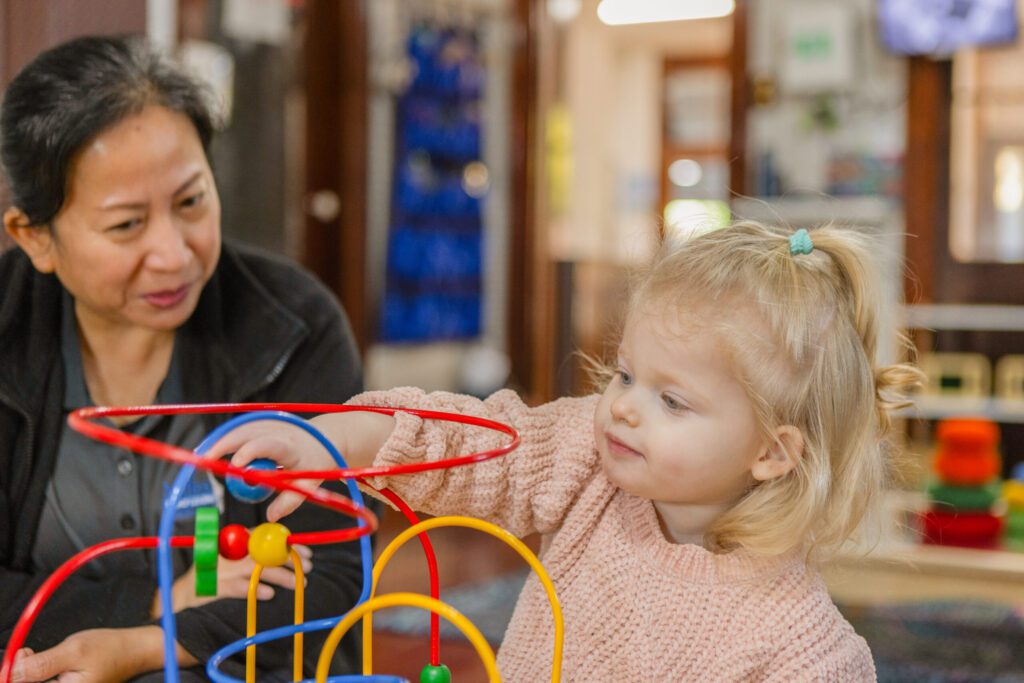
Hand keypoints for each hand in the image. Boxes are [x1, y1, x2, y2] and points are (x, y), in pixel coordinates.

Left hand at [10, 626, 194, 682]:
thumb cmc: (110, 649)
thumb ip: (41, 665)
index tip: (21, 656)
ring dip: (28, 673)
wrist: (135, 650)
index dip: (14, 675)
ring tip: (37, 656)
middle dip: (20, 673)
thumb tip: (11, 673)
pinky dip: (38, 675)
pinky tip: (45, 663)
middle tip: (26, 653)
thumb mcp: (74, 651)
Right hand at [150, 545, 312, 618]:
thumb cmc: (213, 577)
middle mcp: (229, 552)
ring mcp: (222, 570)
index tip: (306, 552)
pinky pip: (240, 588)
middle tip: (308, 568)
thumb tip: (288, 554)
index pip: (265, 537)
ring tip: (298, 583)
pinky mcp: (215, 588)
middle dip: (290, 558)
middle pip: (265, 551)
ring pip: (258, 569)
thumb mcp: (232, 559)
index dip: (287, 543)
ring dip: (282, 576)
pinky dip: (256, 590)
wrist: (181, 598)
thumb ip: (253, 554)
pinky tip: (269, 594)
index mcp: (233, 542)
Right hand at [206, 412, 394, 520]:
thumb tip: (271, 517)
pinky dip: (225, 440)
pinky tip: (210, 450)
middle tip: (203, 461)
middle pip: (246, 432)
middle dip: (223, 445)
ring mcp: (268, 423)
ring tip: (201, 457)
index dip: (251, 452)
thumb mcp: (310, 483)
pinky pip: (239, 429)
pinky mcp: (261, 423)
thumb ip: (291, 500)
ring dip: (220, 441)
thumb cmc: (317, 463)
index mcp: (291, 445)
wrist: (325, 438)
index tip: (236, 466)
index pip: (270, 444)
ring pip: (239, 428)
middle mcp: (278, 429)